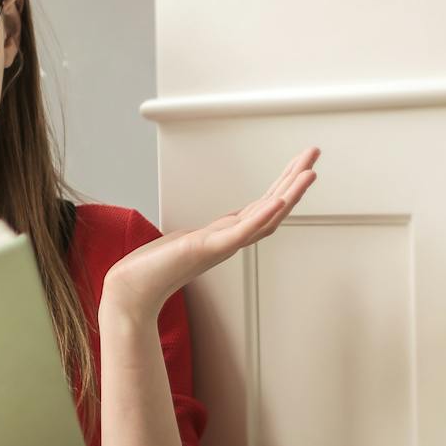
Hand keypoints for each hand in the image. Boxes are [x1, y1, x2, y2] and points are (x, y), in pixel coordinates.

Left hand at [101, 147, 319, 325]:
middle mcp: (229, 240)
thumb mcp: (185, 244)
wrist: (131, 291)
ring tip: (308, 173)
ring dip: (289, 194)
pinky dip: (261, 217)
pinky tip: (277, 201)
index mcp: (225, 235)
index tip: (299, 164)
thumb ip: (202, 238)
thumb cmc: (152, 270)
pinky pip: (241, 232)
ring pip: (265, 217)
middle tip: (314, 154)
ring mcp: (221, 246)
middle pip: (272, 206)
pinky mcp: (207, 250)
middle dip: (294, 178)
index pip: (263, 205)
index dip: (283, 184)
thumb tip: (208, 234)